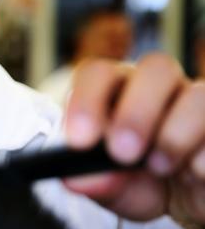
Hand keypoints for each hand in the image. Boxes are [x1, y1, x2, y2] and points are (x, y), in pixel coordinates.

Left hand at [64, 54, 204, 224]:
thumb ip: (93, 180)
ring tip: (158, 167)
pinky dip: (203, 156)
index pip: (99, 74)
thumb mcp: (109, 186)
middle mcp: (161, 86)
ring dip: (175, 135)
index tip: (79, 141)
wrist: (179, 202)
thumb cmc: (136, 181)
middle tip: (122, 153)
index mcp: (118, 88)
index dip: (86, 101)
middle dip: (136, 113)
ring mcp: (197, 103)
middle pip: (156, 68)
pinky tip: (192, 175)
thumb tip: (78, 179)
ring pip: (198, 96)